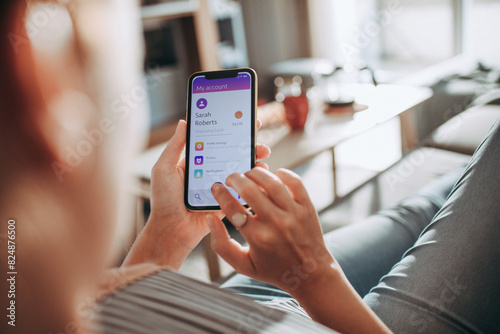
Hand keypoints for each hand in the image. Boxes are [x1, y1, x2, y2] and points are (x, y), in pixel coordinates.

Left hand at [124, 120, 269, 268]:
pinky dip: (253, 182)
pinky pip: (242, 190)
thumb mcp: (164, 168)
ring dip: (254, 162)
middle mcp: (210, 172)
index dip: (230, 130)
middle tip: (259, 138)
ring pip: (241, 170)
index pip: (217, 141)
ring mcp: (220, 186)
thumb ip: (175, 146)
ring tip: (262, 155)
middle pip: (234, 154)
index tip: (243, 120)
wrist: (170, 229)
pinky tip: (260, 176)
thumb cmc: (163, 200)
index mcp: (197, 162)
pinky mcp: (227, 201)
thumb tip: (184, 122)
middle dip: (249, 145)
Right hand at [208, 167, 334, 293]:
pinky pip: (294, 181)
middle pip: (249, 190)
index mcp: (258, 238)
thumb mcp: (243, 265)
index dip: (220, 194)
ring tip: (248, 175)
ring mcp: (294, 213)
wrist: (310, 274)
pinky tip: (272, 177)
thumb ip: (221, 245)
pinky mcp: (306, 206)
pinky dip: (281, 173)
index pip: (232, 209)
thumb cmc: (273, 269)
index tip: (216, 187)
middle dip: (235, 179)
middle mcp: (276, 223)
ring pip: (271, 181)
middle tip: (230, 179)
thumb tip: (211, 218)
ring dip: (255, 173)